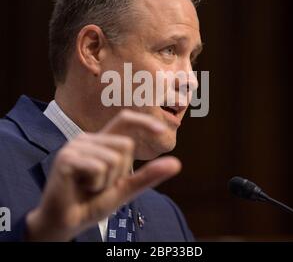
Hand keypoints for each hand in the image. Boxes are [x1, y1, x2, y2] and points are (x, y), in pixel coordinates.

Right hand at [25, 110, 180, 240]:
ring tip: (90, 187)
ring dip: (107, 182)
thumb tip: (177, 163)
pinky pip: (99, 168)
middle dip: (120, 172)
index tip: (161, 130)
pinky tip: (81, 188)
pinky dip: (96, 185)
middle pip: (126, 145)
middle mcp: (89, 139)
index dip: (144, 121)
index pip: (125, 120)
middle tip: (101, 184)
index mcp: (102, 142)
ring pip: (114, 158)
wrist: (66, 222)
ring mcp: (76, 146)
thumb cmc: (93, 202)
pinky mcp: (67, 158)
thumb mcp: (125, 188)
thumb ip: (148, 175)